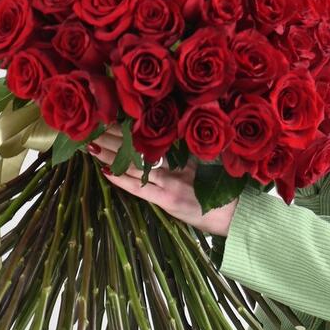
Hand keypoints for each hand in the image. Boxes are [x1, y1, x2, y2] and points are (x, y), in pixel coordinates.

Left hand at [85, 123, 237, 236]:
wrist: (238, 214)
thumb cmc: (226, 190)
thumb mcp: (209, 164)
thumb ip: (191, 150)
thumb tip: (175, 130)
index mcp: (184, 153)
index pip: (150, 136)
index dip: (130, 127)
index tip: (112, 115)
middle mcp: (175, 165)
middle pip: (139, 148)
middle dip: (115, 137)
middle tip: (94, 125)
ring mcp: (171, 182)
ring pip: (135, 165)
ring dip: (111, 155)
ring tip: (91, 144)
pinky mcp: (168, 200)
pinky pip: (140, 188)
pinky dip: (122, 180)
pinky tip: (105, 171)